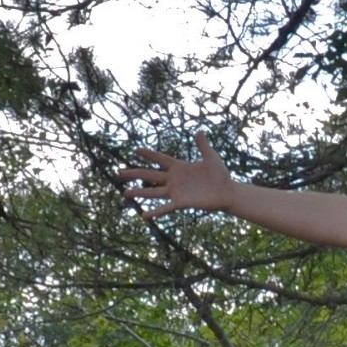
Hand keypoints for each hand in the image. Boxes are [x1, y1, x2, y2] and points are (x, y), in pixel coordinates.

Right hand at [120, 141, 239, 216]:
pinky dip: (155, 211)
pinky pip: (165, 207)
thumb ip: (203, 146)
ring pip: (153, 192)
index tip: (136, 150)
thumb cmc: (220, 174)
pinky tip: (143, 215)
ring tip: (125, 193)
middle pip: (151, 175)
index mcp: (179, 167)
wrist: (226, 192)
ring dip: (140, 192)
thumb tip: (199, 132)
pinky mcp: (181, 202)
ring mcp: (176, 191)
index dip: (149, 155)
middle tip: (120, 173)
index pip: (161, 159)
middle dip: (136, 173)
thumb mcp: (211, 157)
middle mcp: (174, 179)